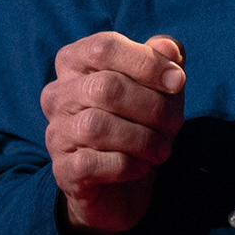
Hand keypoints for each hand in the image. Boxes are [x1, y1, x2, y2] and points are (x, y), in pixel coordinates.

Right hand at [42, 32, 186, 234]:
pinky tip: (141, 166)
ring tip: (163, 149)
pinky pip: (91, 163)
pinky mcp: (62, 170)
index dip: (147, 62)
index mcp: (74, 62)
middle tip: (176, 124)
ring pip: (97, 126)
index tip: (178, 81)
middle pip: (106, 87)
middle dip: (152, 106)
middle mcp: (57, 94)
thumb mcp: (156, 86)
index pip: (105, 47)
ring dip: (142, 138)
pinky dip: (125, 165)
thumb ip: (162, 60)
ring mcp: (55, 132)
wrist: (122, 187)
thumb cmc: (137, 122)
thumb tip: (170, 49)